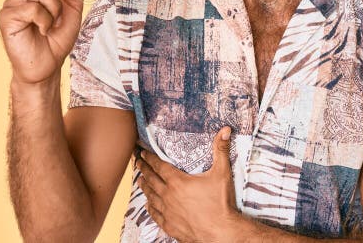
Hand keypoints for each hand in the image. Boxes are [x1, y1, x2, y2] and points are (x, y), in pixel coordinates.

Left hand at [137, 127, 241, 242]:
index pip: (159, 166)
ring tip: (139, 180)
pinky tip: (148, 205)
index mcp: (178, 181)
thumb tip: (225, 130)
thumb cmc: (220, 203)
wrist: (220, 232)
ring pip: (151, 196)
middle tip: (137, 162)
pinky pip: (155, 214)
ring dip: (144, 187)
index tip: (142, 152)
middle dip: (143, 169)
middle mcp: (168, 195)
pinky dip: (150, 207)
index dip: (150, 157)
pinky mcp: (169, 225)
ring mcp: (167, 212)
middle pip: (151, 179)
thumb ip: (221, 150)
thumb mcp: (222, 173)